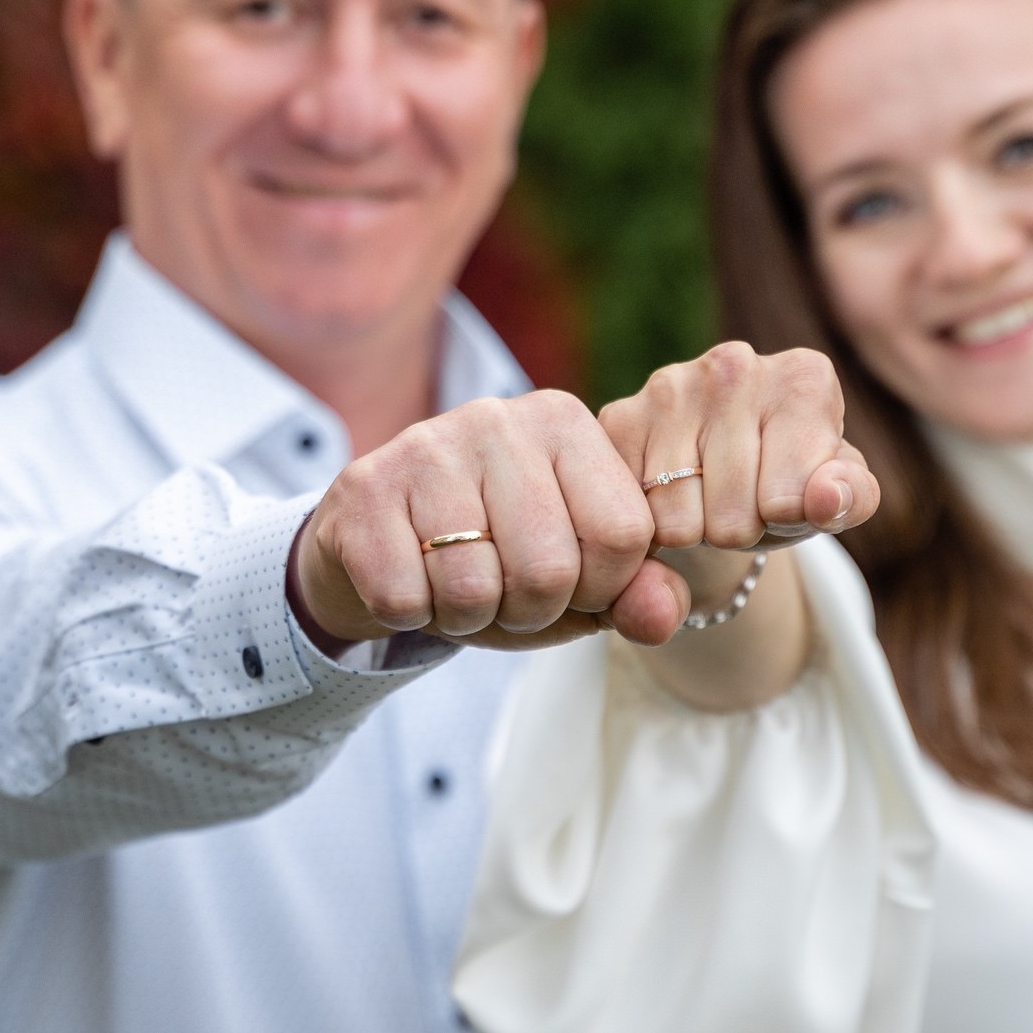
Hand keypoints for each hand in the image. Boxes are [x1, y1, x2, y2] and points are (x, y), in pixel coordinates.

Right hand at [290, 391, 688, 651]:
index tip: (570, 584)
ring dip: (466, 616)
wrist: (377, 543)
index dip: (600, 589)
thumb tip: (668, 614)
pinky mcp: (364, 486)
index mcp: (566, 423)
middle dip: (530, 611)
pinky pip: (406, 595)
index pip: (624, 534)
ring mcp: (425, 444)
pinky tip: (408, 577)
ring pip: (473, 588)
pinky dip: (411, 612)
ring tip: (455, 584)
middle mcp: (498, 417)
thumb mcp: (578, 578)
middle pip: (550, 569)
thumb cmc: (495, 558)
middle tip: (504, 593)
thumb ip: (636, 593)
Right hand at [597, 341, 876, 615]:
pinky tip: (664, 498)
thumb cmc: (789, 481)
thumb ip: (852, 498)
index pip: (788, 500)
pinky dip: (648, 523)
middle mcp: (734, 364)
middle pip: (731, 514)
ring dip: (692, 531)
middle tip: (740, 505)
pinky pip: (630, 509)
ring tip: (705, 501)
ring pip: (675, 518)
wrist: (722, 471)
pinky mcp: (618, 415)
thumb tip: (827, 499)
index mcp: (804, 377)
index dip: (786, 521)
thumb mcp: (835, 496)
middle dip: (738, 530)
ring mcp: (669, 385)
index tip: (785, 497)